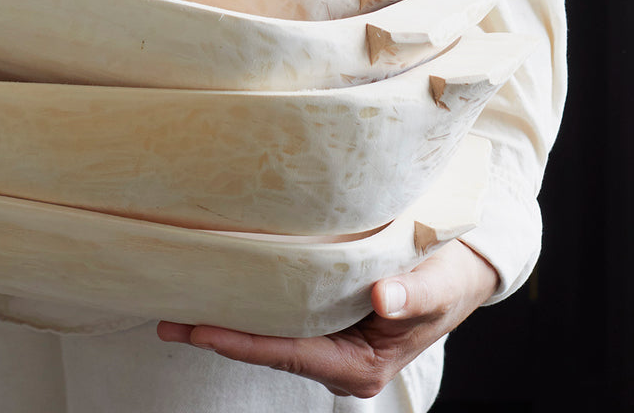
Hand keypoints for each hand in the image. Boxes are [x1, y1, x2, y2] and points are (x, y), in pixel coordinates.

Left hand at [156, 240, 497, 399]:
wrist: (467, 268)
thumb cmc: (452, 274)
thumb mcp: (438, 283)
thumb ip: (411, 295)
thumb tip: (383, 300)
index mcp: (361, 365)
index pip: (287, 354)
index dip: (240, 342)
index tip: (199, 329)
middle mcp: (340, 361)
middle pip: (267, 350)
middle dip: (219, 334)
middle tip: (167, 319)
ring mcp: (333, 344)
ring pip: (270, 336)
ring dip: (229, 320)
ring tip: (179, 306)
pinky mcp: (330, 322)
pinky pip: (283, 318)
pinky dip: (251, 306)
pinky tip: (222, 290)